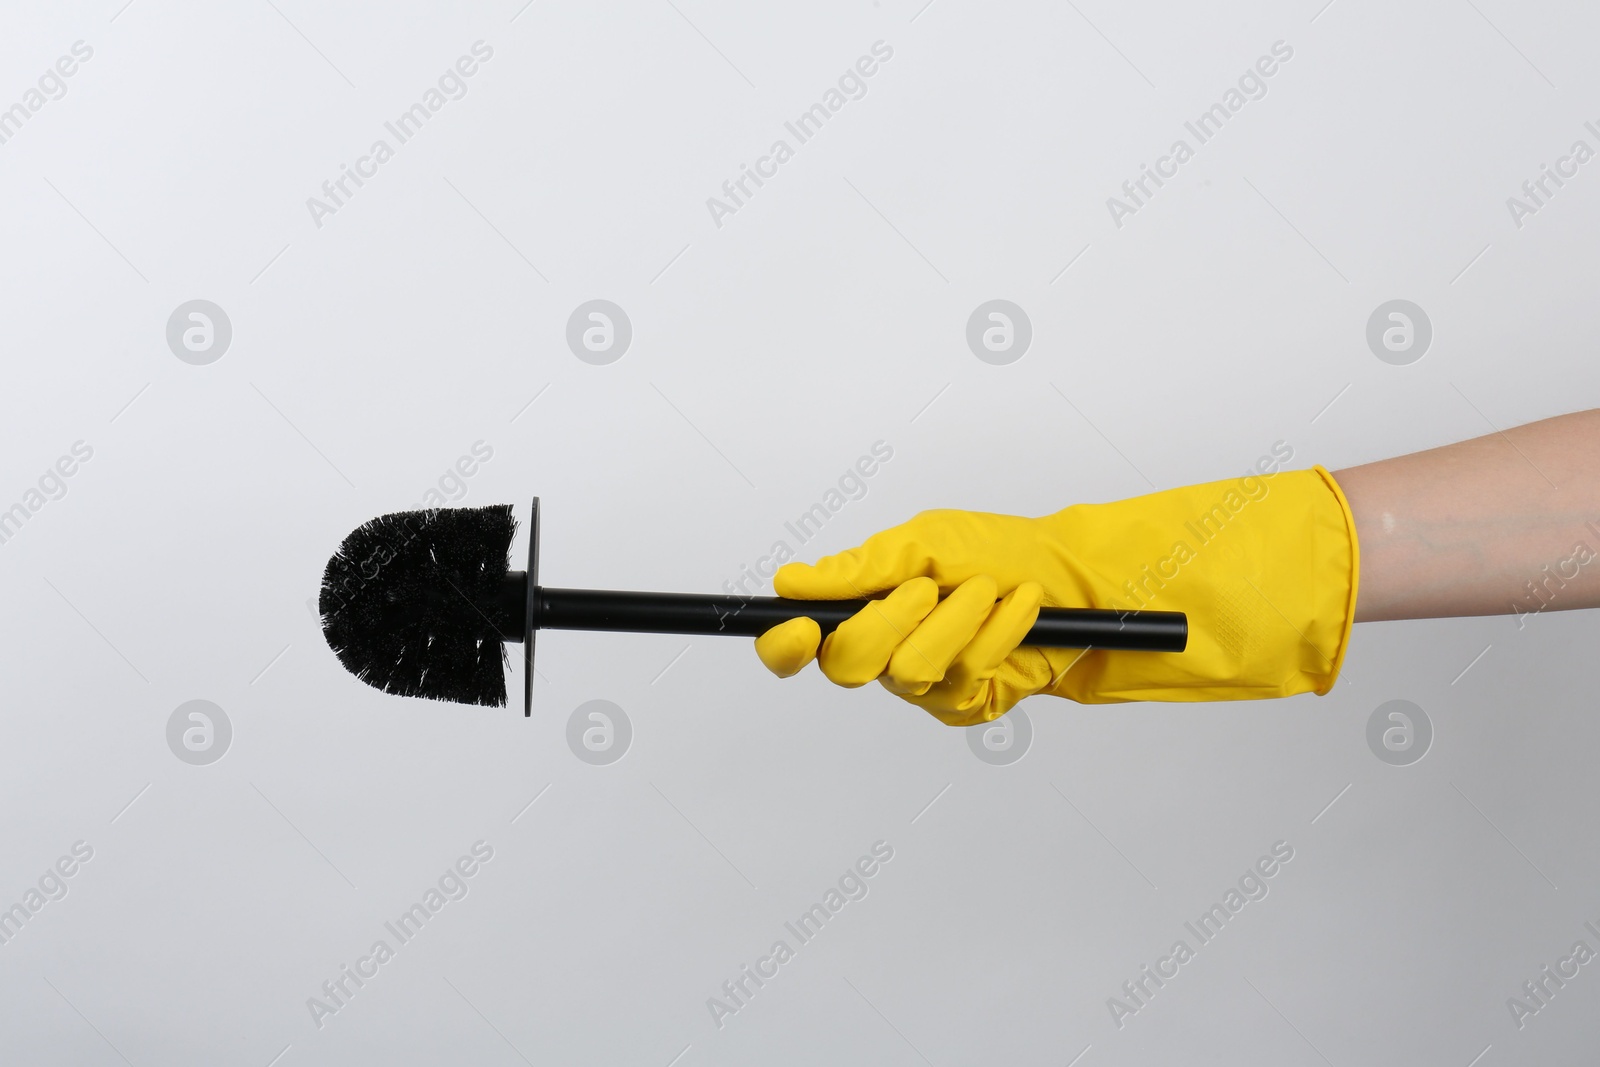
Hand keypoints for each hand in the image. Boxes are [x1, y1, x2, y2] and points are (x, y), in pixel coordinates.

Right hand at [754, 467, 1359, 725]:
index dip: (785, 645)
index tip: (800, 627)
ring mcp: (925, 686)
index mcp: (863, 610)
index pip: (798, 644)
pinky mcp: (967, 706)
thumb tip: (791, 583)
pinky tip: (1019, 610)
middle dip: (890, 618)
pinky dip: (997, 633)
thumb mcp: (924, 542)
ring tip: (988, 591)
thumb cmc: (998, 552)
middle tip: (927, 587)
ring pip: (912, 671)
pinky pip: (967, 677)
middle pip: (848, 664)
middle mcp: (884, 653)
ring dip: (956, 621)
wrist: (1074, 579)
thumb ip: (860, 569)